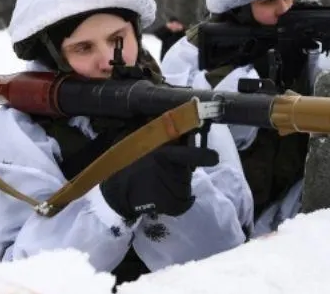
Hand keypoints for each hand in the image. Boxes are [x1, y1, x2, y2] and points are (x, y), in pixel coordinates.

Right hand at [100, 145, 218, 220]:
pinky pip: (183, 204)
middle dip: (182, 170)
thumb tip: (182, 124)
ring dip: (179, 184)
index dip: (203, 156)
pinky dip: (182, 203)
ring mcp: (167, 188)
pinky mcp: (165, 204)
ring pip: (186, 186)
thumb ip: (160, 134)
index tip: (215, 158)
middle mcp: (167, 170)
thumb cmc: (127, 162)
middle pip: (188, 171)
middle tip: (166, 171)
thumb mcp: (140, 141)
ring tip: (161, 184)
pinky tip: (170, 198)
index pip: (188, 154)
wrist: (114, 190)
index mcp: (162, 153)